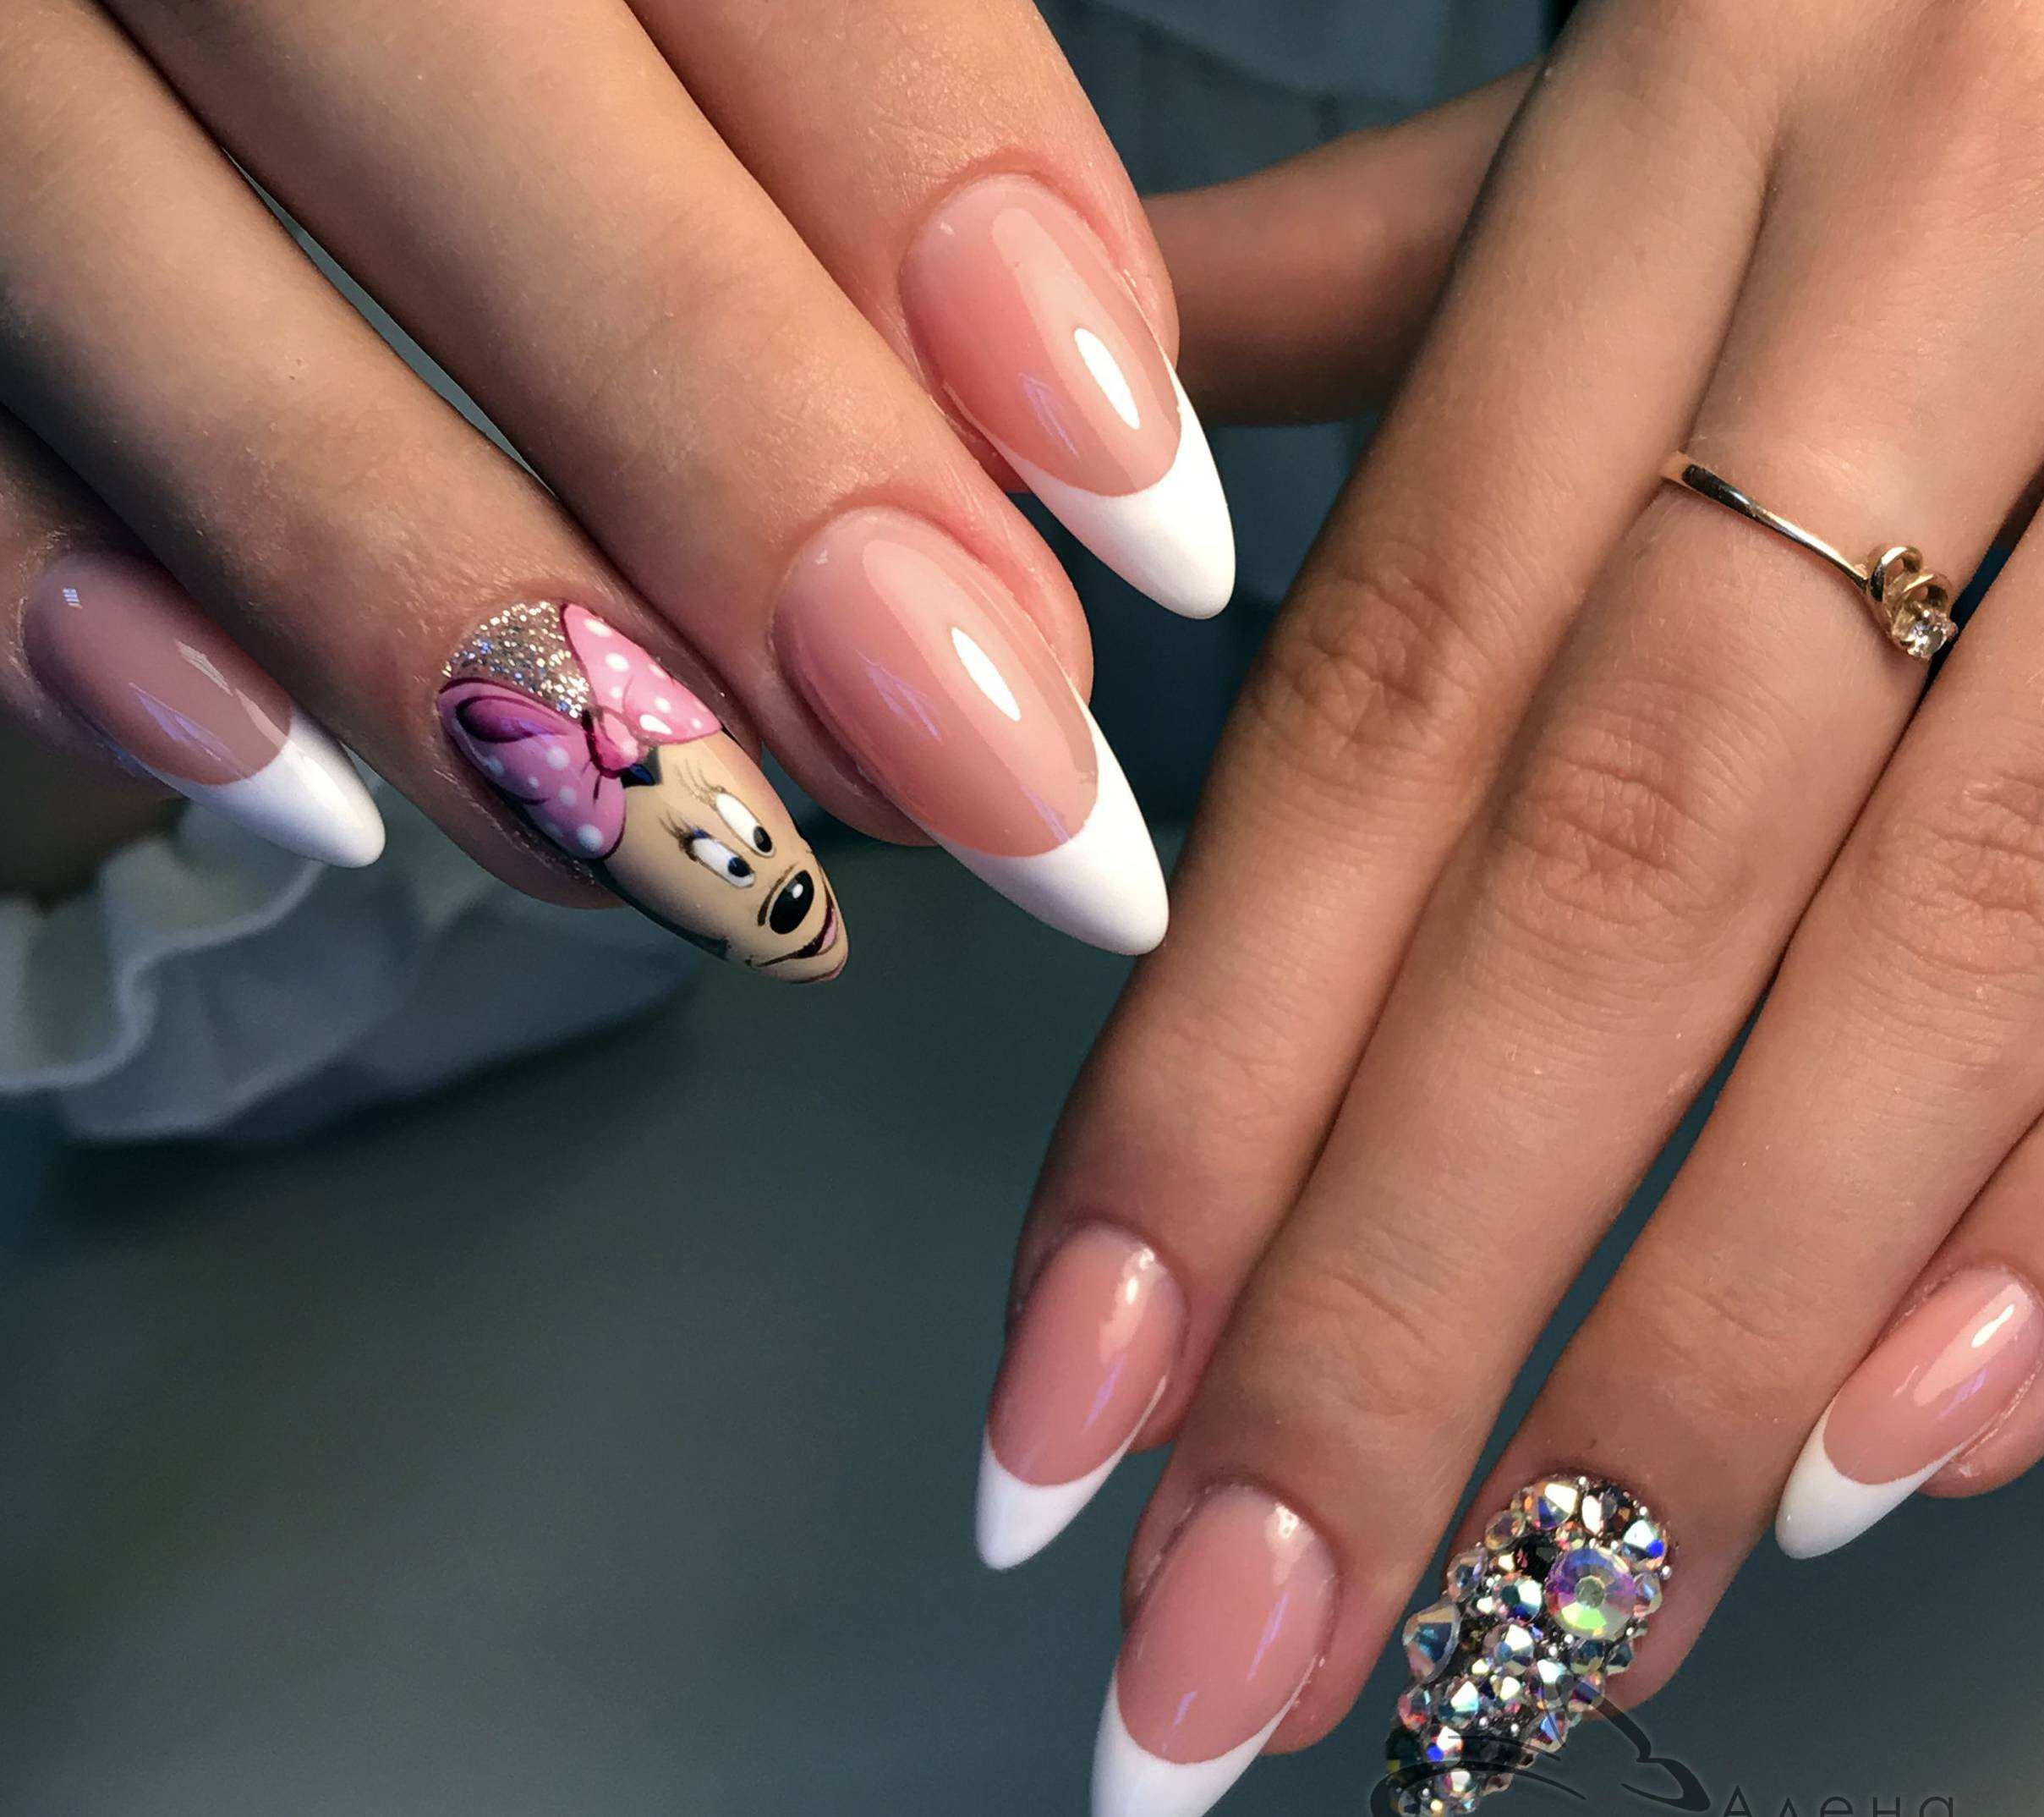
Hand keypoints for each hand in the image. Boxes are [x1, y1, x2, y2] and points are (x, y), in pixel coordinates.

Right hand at [0, 0, 1241, 972]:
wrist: (183, 11)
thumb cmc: (508, 28)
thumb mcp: (671, 6)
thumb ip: (851, 119)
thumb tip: (1075, 421)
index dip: (950, 200)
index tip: (1143, 514)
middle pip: (443, 74)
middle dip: (744, 455)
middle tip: (991, 761)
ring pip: (122, 259)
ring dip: (441, 598)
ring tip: (710, 859)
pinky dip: (56, 588)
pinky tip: (279, 778)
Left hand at [982, 6, 2043, 1810]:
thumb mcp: (1629, 92)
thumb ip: (1358, 305)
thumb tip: (1061, 525)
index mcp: (1690, 152)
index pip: (1379, 715)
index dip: (1202, 1087)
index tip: (1061, 1410)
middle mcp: (1925, 301)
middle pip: (1604, 893)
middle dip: (1395, 1312)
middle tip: (1227, 1645)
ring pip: (1915, 962)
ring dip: (1695, 1339)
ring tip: (1510, 1636)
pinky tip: (1889, 1445)